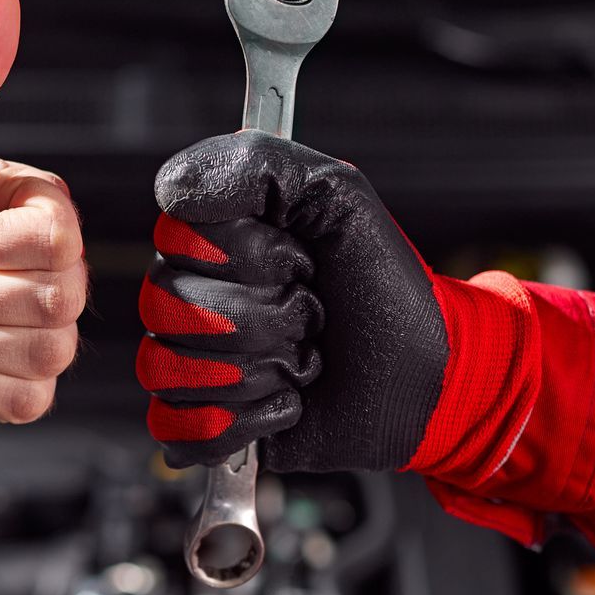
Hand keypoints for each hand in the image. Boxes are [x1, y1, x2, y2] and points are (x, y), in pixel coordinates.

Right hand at [138, 131, 449, 470]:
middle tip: (312, 317)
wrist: (425, 377)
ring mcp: (192, 363)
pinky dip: (242, 423)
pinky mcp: (200, 426)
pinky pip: (176, 427)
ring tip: (303, 363)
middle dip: (263, 318)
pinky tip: (285, 405)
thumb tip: (175, 190)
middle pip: (170, 305)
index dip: (250, 255)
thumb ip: (258, 166)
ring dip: (259, 371)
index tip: (304, 261)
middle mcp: (192, 296)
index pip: (177, 237)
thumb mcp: (338, 199)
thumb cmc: (384, 289)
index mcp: (213, 240)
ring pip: (169, 368)